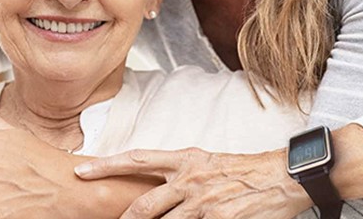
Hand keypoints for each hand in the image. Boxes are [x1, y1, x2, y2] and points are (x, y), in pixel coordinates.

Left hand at [74, 147, 311, 218]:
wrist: (280, 176)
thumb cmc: (244, 169)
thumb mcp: (207, 162)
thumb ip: (180, 174)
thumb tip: (156, 188)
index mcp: (185, 159)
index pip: (137, 159)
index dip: (107, 165)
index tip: (81, 170)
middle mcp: (189, 179)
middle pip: (142, 204)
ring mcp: (202, 203)